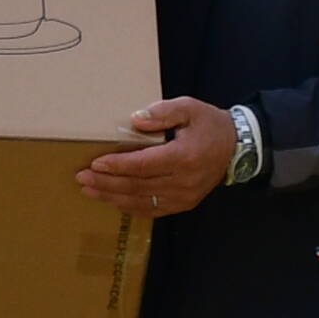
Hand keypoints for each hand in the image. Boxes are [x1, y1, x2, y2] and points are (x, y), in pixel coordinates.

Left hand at [77, 97, 236, 216]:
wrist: (236, 148)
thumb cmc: (209, 124)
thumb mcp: (189, 107)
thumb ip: (162, 113)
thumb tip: (135, 120)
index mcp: (184, 156)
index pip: (143, 165)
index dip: (117, 166)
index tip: (94, 164)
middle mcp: (183, 181)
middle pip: (137, 185)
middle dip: (106, 183)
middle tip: (82, 178)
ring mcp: (184, 196)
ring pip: (141, 201)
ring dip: (112, 197)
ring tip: (89, 190)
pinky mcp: (184, 204)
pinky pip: (152, 209)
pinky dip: (130, 207)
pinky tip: (113, 200)